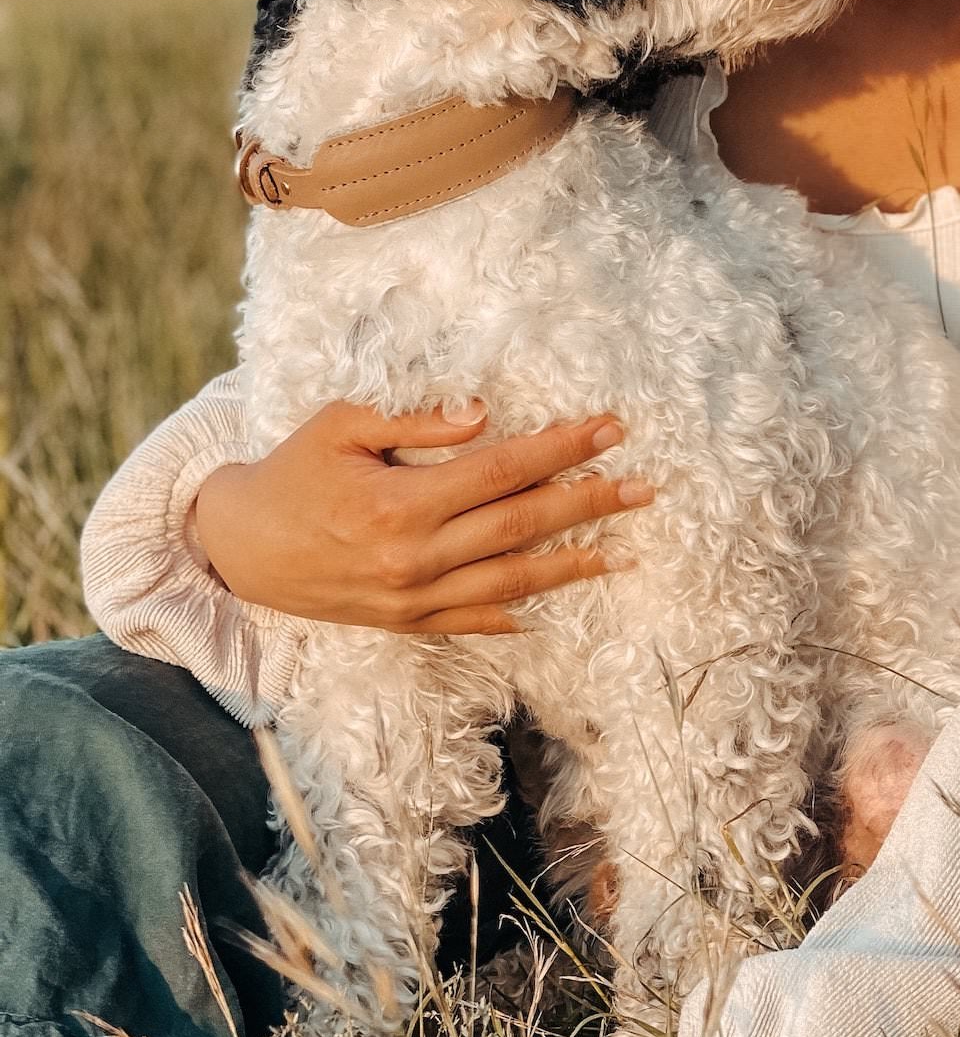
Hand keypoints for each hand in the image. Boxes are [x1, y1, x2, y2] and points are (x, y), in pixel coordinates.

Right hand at [192, 400, 649, 631]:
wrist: (239, 549)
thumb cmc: (292, 472)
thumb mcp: (341, 425)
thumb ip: (414, 421)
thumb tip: (483, 414)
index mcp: (400, 503)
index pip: (502, 471)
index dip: (562, 449)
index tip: (610, 429)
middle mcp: (414, 558)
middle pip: (521, 526)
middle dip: (588, 503)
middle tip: (643, 487)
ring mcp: (413, 599)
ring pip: (511, 580)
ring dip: (574, 563)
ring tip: (625, 549)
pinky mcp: (407, 622)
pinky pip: (475, 619)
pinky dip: (519, 609)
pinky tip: (558, 599)